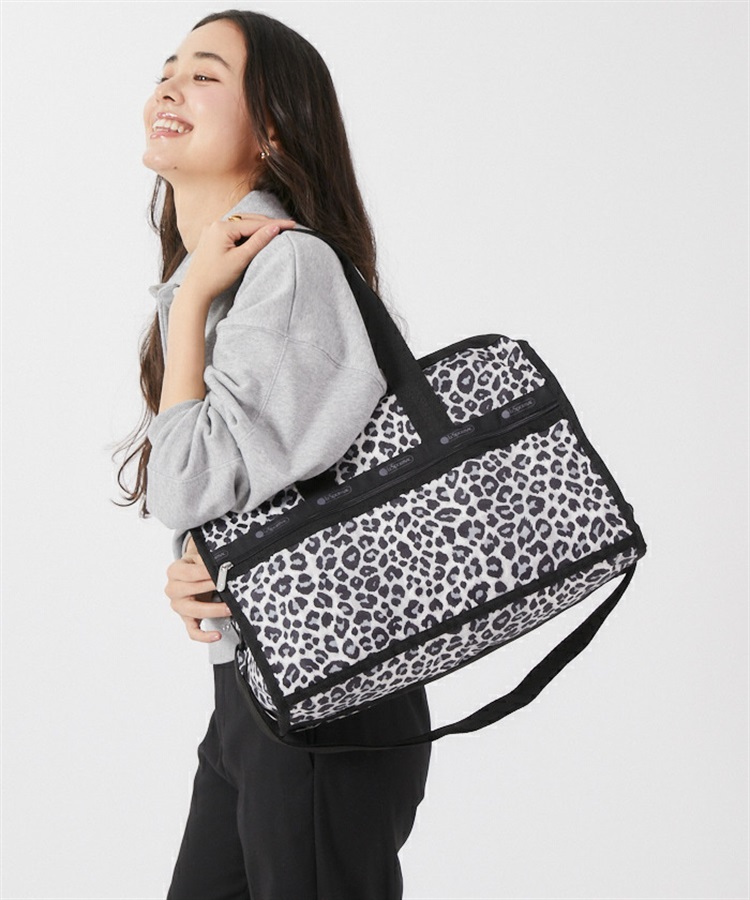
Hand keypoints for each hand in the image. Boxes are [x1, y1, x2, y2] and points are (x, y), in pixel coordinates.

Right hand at [164, 535, 231, 642]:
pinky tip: (217, 635)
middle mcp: (173, 589)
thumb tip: (224, 561)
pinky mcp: (186, 619)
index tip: (222, 571)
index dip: (206, 573)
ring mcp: (178, 606)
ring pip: (193, 612)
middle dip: (212, 588)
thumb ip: (208, 559)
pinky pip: (192, 631)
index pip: (189, 573)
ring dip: (213, 610)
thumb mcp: (200, 557)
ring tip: (230, 608)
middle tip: (228, 586)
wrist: (193, 574)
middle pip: (190, 591)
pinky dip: (204, 635)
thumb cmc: (198, 565)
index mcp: (174, 571)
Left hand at [178, 214, 296, 301]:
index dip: (275, 224)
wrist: (195, 290)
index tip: (293, 224)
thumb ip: (258, 241)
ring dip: (257, 227)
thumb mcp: (240, 259)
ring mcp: (212, 230)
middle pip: (248, 220)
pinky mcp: (211, 237)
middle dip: (267, 223)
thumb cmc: (216, 277)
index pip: (255, 223)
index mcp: (222, 227)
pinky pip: (233, 230)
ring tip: (275, 230)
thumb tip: (275, 228)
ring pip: (241, 224)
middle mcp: (215, 224)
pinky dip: (246, 233)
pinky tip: (256, 236)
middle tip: (288, 226)